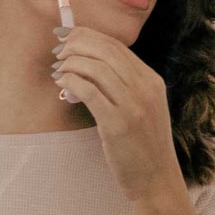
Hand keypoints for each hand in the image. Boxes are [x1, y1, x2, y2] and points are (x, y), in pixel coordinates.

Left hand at [52, 26, 181, 199]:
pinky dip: (71, 82)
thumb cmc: (144, 146)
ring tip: (58, 70)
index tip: (67, 36)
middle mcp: (145, 89)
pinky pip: (88, 91)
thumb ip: (125, 85)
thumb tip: (89, 64)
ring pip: (96, 67)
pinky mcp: (118, 124)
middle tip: (58, 51)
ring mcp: (133, 106)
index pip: (117, 46)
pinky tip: (63, 84)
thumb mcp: (144, 108)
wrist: (157, 179)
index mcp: (152, 81)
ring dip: (71, 63)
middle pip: (105, 50)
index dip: (88, 36)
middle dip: (76, 44)